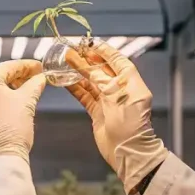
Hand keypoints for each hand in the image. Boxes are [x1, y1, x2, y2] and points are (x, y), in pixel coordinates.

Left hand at [0, 60, 47, 167]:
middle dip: (15, 79)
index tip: (38, 68)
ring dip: (3, 92)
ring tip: (21, 96)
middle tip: (33, 80)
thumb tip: (40, 79)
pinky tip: (5, 110)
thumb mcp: (27, 102)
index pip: (8, 67)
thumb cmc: (11, 131)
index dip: (27, 66)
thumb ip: (34, 85)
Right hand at [66, 43, 168, 193]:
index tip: (88, 42)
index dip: (102, 50)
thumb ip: (98, 77)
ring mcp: (109, 100)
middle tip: (71, 51)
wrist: (128, 152)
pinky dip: (75, 88)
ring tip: (64, 63)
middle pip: (101, 69)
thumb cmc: (130, 124)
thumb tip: (82, 62)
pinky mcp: (99, 112)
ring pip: (91, 82)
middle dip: (87, 60)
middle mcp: (120, 89)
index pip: (116, 59)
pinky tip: (64, 81)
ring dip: (78, 73)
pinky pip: (85, 96)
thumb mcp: (114, 94)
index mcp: (130, 81)